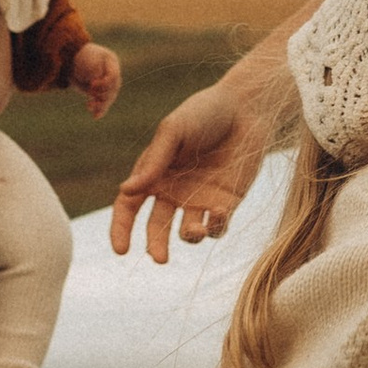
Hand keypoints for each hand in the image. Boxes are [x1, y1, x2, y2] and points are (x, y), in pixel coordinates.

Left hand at [73, 42, 123, 117]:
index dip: (104, 83)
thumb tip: (96, 92)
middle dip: (102, 94)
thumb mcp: (88, 62)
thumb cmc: (80, 56)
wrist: (71, 59)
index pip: (113, 76)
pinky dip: (100, 109)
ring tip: (92, 108)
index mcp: (111, 61)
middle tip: (90, 93)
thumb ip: (95, 75)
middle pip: (113, 88)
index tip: (92, 84)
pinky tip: (95, 116)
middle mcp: (113, 73)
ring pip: (109, 97)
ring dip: (101, 104)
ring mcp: (108, 83)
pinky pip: (103, 102)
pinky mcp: (101, 92)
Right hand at [110, 77, 272, 260]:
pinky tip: (218, 212)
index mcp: (153, 174)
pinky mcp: (226, 203)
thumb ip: (153, 161)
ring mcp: (200, 199)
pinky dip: (216, 226)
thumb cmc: (204, 113)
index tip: (121, 250)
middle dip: (156, 246)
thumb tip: (127, 190)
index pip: (128, 207)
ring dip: (190, 237)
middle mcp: (173, 191)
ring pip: (189, 233)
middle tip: (160, 258)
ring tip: (195, 231)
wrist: (246, 108)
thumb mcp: (173, 131)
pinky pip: (218, 227)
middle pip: (156, 228)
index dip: (121, 229)